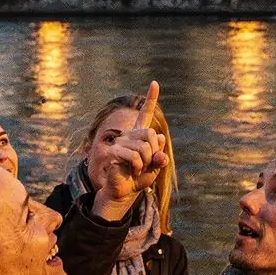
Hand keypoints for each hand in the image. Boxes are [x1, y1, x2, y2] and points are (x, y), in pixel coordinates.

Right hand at [92, 81, 167, 219]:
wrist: (124, 191)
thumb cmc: (139, 177)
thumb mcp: (155, 167)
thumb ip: (160, 156)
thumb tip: (161, 141)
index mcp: (140, 135)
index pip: (146, 114)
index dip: (151, 99)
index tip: (154, 83)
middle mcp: (130, 135)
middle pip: (151, 134)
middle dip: (153, 152)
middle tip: (145, 164)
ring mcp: (121, 142)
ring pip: (144, 148)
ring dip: (145, 162)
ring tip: (137, 169)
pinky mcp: (114, 151)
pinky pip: (134, 156)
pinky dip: (137, 167)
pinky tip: (131, 171)